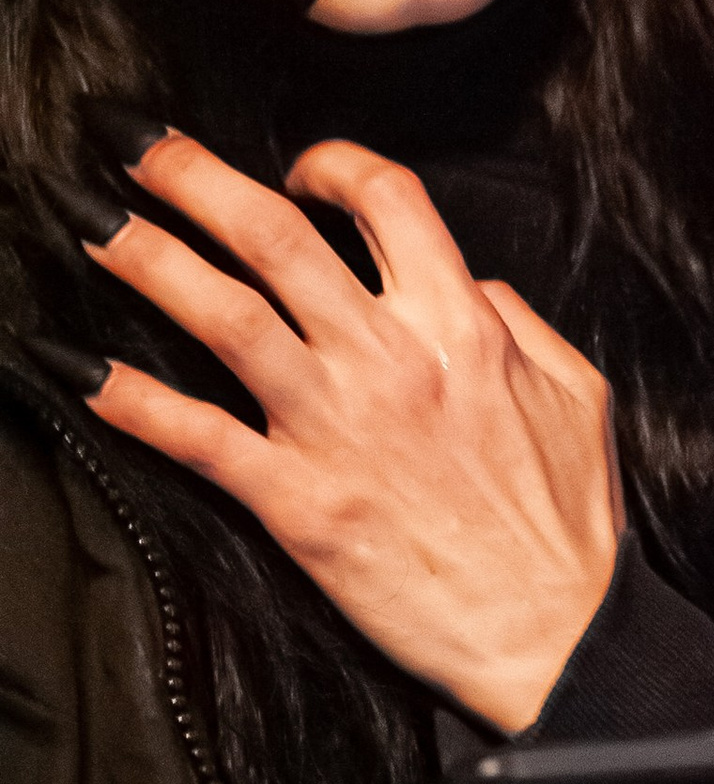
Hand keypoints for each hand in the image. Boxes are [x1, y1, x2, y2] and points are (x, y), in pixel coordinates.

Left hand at [72, 126, 619, 732]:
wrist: (556, 637)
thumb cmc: (568, 527)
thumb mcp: (574, 395)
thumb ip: (517, 321)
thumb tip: (470, 282)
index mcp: (463, 325)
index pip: (384, 198)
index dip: (330, 164)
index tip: (295, 171)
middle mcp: (391, 361)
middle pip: (274, 236)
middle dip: (190, 177)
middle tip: (134, 146)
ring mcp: (337, 429)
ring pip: (222, 315)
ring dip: (144, 257)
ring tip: (87, 220)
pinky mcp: (298, 504)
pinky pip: (195, 437)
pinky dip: (126, 398)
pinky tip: (70, 365)